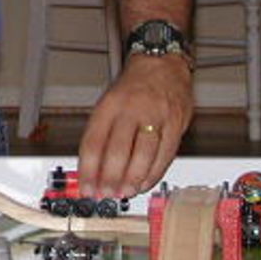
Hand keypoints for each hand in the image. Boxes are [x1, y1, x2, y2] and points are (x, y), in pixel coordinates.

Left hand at [75, 54, 192, 197]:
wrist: (163, 65)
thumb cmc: (133, 88)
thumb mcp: (109, 102)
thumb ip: (102, 133)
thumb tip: (92, 168)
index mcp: (109, 105)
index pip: (93, 142)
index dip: (88, 169)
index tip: (85, 186)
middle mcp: (131, 110)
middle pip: (117, 150)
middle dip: (109, 178)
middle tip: (105, 194)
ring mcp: (155, 117)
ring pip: (142, 155)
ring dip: (132, 179)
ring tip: (123, 192)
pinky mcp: (175, 124)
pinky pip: (165, 155)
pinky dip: (153, 173)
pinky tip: (144, 183)